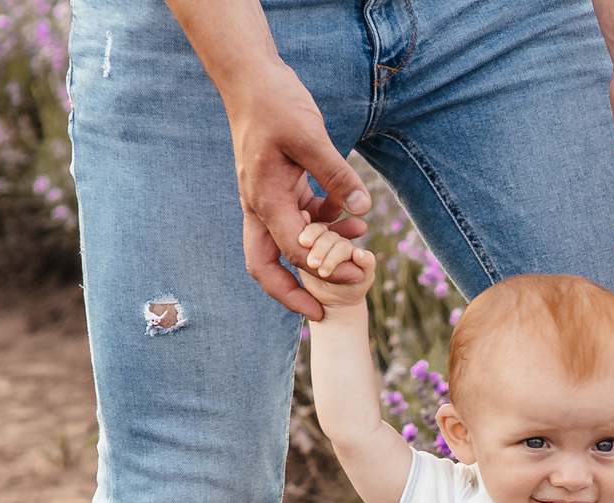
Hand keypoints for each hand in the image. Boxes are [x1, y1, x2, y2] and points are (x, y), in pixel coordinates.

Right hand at [224, 59, 371, 319]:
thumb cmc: (276, 102)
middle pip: (266, 266)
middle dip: (292, 293)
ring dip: (318, 254)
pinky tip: (350, 215)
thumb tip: (362, 209)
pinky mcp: (279, 186)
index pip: (295, 251)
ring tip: (357, 251)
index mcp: (264, 199)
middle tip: (322, 313)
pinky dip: (323, 225)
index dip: (327, 270)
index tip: (357, 277)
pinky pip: (298, 218)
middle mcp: (260, 205)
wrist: (251, 78)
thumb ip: (336, 175)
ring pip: (285, 243)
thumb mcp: (311, 136)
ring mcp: (267, 198)